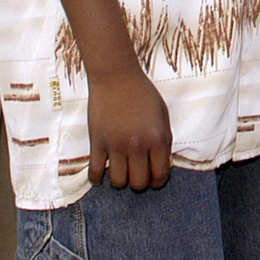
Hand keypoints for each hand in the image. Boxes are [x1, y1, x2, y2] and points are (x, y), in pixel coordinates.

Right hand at [88, 64, 171, 190]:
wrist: (116, 76)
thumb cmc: (142, 93)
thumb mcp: (162, 114)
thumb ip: (164, 140)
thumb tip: (162, 164)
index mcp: (157, 138)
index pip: (160, 174)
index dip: (157, 182)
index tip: (153, 181)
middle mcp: (137, 145)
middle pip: (138, 183)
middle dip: (139, 183)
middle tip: (136, 176)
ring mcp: (116, 145)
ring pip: (118, 181)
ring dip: (120, 181)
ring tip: (120, 173)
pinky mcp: (97, 142)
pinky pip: (95, 172)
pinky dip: (97, 179)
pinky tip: (100, 176)